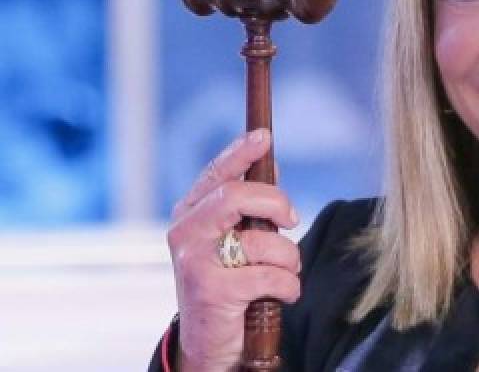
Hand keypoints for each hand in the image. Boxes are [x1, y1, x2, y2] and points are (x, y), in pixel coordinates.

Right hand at [166, 129, 301, 371]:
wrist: (208, 341)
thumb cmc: (227, 282)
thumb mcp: (233, 238)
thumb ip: (247, 204)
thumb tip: (271, 164)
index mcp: (191, 213)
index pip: (217, 174)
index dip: (241, 153)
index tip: (264, 137)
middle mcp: (186, 232)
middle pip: (236, 196)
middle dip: (276, 202)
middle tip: (292, 218)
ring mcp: (195, 261)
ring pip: (263, 241)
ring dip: (289, 259)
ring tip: (284, 272)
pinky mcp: (212, 291)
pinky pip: (272, 276)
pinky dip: (289, 286)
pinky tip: (282, 294)